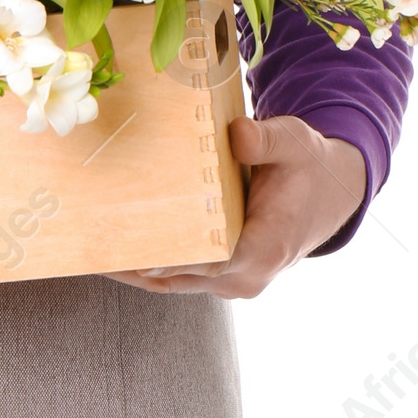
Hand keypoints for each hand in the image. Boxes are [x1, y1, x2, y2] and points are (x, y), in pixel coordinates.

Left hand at [106, 116, 366, 298]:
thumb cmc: (309, 166)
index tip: (132, 251)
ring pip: (172, 280)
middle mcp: (245, 276)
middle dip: (136, 259)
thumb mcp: (295, 142)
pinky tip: (108, 253)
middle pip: (181, 273)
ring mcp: (230, 282)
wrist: (331, 195)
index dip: (170, 255)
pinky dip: (144, 266)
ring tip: (86, 249)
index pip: (211, 260)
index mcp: (265, 248)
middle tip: (90, 242)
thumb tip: (236, 135)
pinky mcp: (219, 277)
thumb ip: (266, 140)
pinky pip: (175, 275)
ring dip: (133, 266)